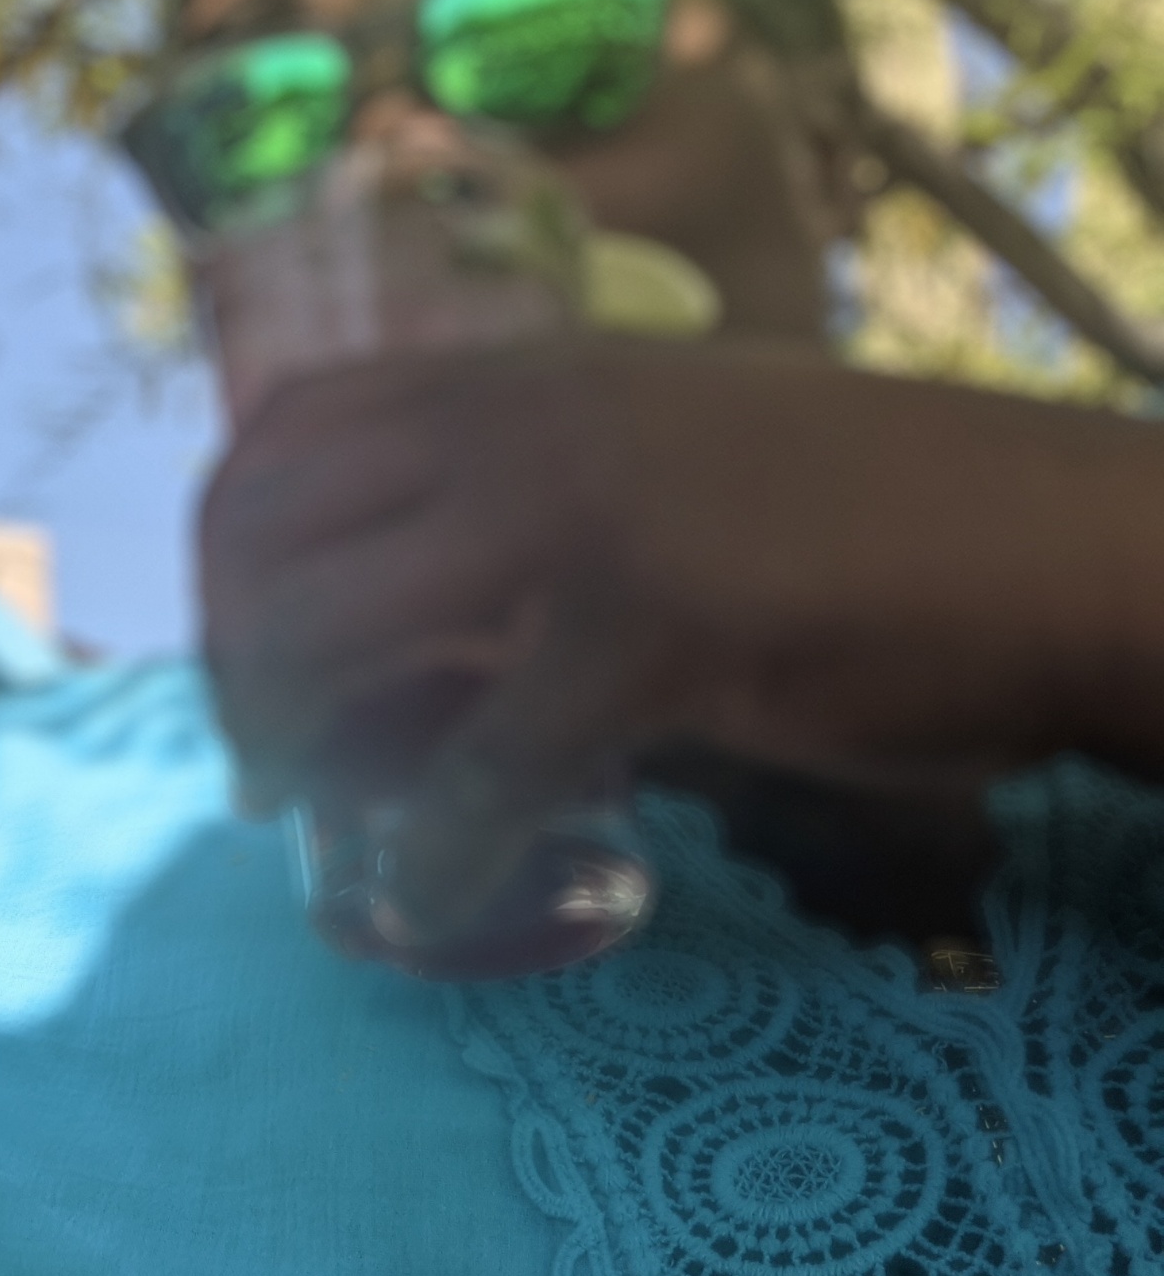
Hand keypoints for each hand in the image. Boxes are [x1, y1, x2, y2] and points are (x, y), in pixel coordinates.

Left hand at [201, 339, 1163, 932]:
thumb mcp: (654, 467)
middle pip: (267, 529)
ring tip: (291, 812)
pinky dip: (432, 852)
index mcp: (518, 376)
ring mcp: (580, 511)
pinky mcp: (651, 625)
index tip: (233, 642)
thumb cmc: (858, 521)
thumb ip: (514, 514)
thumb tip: (382, 634)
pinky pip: (482, 764)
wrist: (1054, 546)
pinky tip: (423, 899)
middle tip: (253, 753)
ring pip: (328, 626)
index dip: (221, 545)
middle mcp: (520, 420)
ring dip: (283, 735)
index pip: (282, 428)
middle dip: (226, 653)